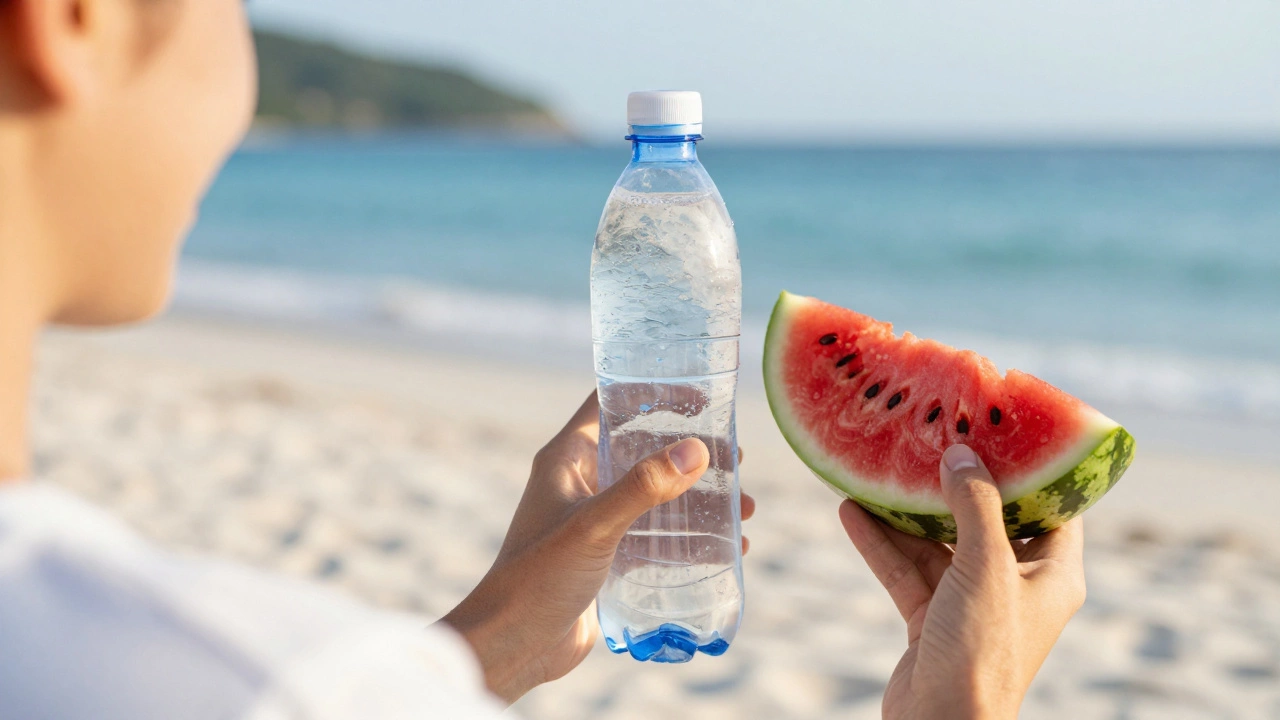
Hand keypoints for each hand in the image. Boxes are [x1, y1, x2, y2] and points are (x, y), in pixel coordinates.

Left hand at [440, 391, 754, 702]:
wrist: (510, 646)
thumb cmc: (537, 578)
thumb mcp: (594, 526)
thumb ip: (642, 487)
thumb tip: (697, 450)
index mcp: (567, 458)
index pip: (612, 404)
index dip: (655, 393)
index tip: (703, 398)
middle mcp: (581, 481)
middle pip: (646, 449)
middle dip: (693, 454)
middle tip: (737, 461)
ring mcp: (595, 519)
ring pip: (657, 495)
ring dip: (700, 499)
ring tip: (745, 510)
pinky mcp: (607, 556)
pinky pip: (656, 535)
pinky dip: (690, 537)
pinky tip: (728, 548)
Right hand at [840, 444, 1084, 719]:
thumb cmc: (982, 650)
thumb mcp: (985, 565)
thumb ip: (974, 504)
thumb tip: (962, 453)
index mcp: (1054, 573)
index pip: (1053, 505)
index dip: (1033, 464)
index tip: (1006, 423)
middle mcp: (1017, 584)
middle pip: (988, 519)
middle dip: (956, 481)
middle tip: (933, 436)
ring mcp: (973, 603)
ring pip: (939, 543)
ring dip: (907, 511)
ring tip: (880, 467)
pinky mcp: (933, 619)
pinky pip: (908, 570)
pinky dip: (882, 543)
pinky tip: (851, 510)